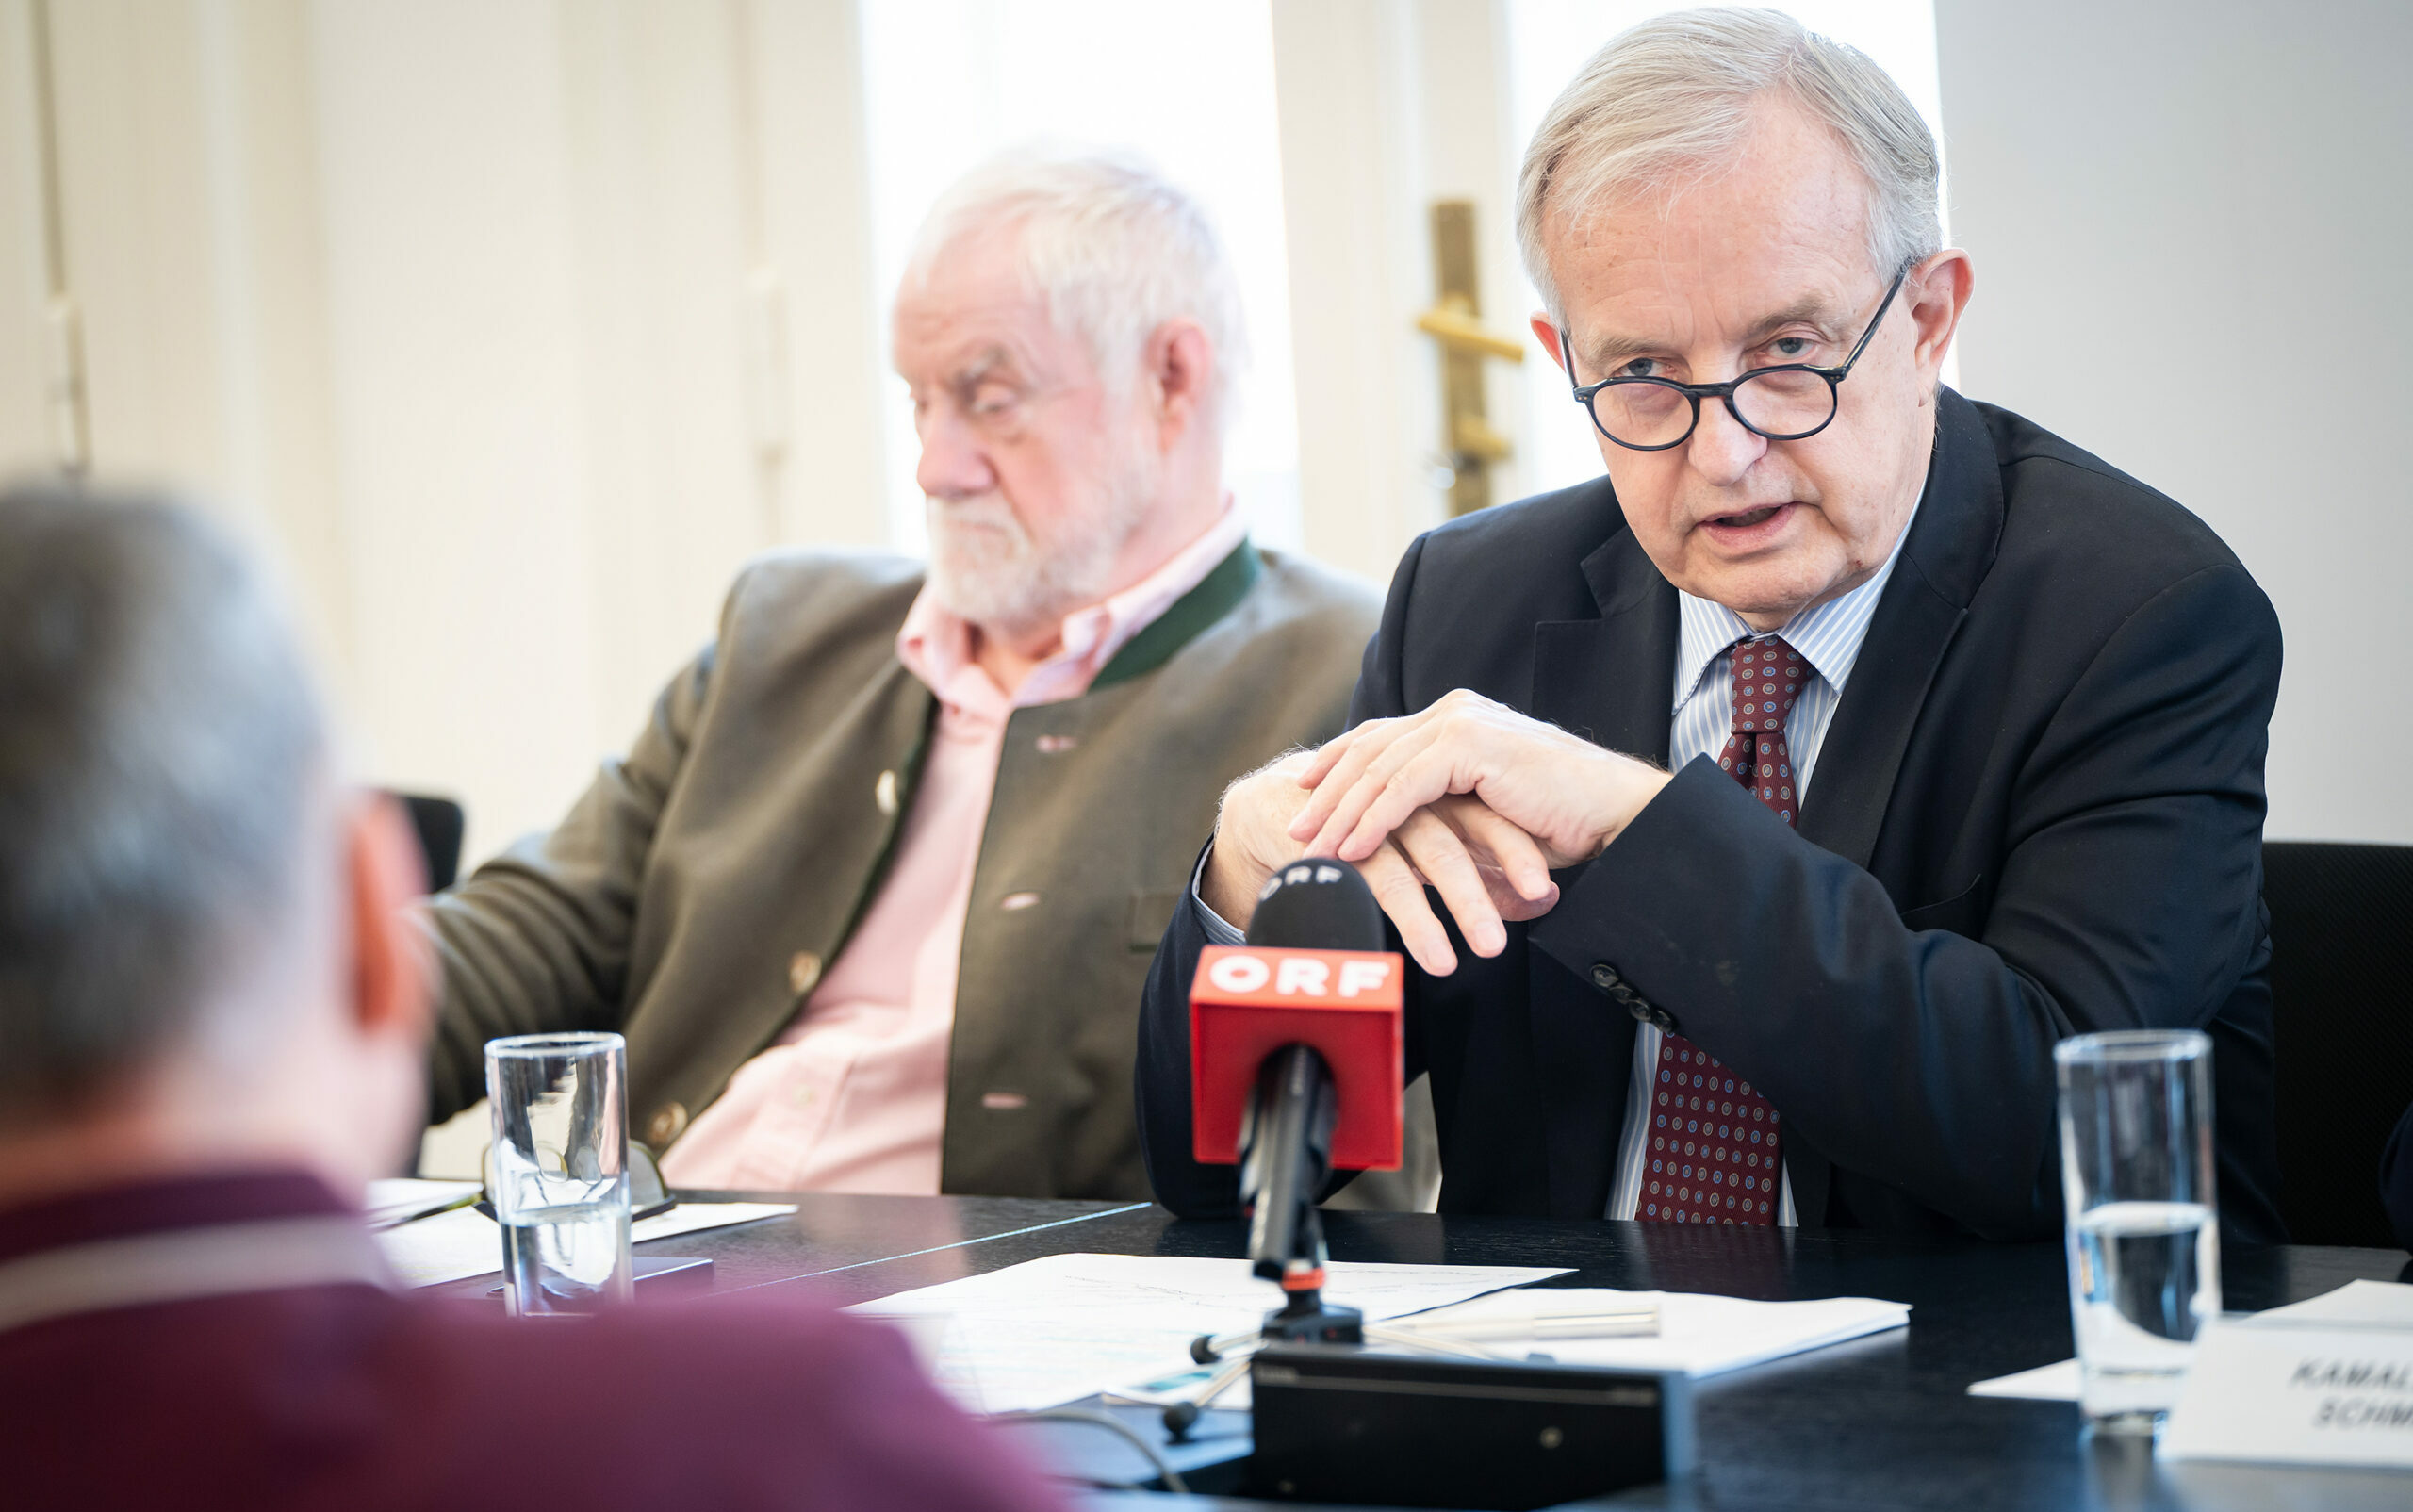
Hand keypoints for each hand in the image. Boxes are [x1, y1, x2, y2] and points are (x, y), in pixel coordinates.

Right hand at [1203, 758, 1558, 974]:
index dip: (1521, 854)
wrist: (1279, 813)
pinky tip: (1433, 952)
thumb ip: (1484, 870)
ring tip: (1488, 951)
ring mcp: (1382, 813)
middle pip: (1468, 834)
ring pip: (1435, 855)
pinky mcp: (1347, 839)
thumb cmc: (1371, 834)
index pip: (1492, 816)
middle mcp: (1417, 795)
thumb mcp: (1432, 849)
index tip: (1548, 897)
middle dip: (1499, 887)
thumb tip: (1545, 902)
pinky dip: (1415, 918)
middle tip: (1527, 924)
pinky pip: (1387, 879)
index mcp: (1442, 787)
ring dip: (1466, 905)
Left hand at [1285, 691, 1672, 963]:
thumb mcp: (1484, 816)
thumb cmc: (1560, 823)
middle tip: (1293, 822)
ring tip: (1313, 845)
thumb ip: (1442, 815)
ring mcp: (1462, 724)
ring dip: (1342, 811)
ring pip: (1380, 767)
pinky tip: (1353, 846)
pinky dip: (1374, 818)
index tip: (1303, 793)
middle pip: (1370, 746)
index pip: (1380, 735)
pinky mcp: (1471, 746)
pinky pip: (1405, 786)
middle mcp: (1454, 712)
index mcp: (1457, 719)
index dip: (1337, 762)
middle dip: (1326, 788)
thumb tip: (1402, 847)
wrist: (1614, 813)